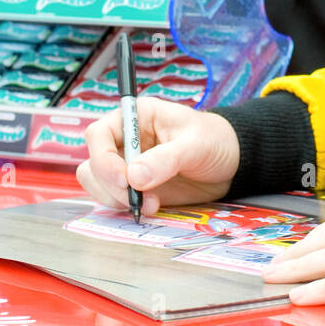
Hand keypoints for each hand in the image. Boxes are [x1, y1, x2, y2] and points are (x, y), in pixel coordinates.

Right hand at [75, 97, 238, 215]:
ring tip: (151, 205)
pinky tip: (152, 208)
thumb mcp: (195, 144)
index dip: (104, 159)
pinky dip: (125, 208)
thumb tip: (134, 177)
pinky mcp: (134, 188)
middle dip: (112, 186)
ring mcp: (126, 166)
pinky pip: (113, 200)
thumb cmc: (214, 141)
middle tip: (141, 200)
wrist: (231, 163)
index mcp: (135, 117)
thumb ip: (166, 159)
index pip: (98, 134)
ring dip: (117, 200)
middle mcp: (124, 141)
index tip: (126, 179)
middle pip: (94, 164)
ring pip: (97, 185)